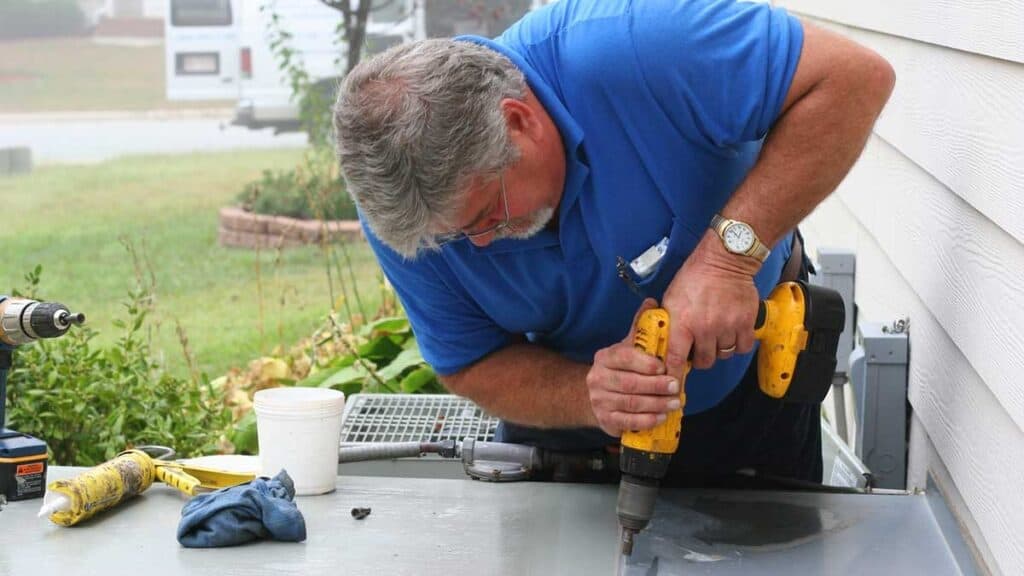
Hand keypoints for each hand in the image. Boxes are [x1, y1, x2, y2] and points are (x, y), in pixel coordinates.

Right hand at [586, 298, 682, 436]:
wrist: (600, 396)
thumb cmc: (622, 370)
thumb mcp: (629, 348)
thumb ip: (641, 328)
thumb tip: (652, 302)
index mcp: (605, 357)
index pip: (624, 358)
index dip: (645, 363)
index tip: (664, 367)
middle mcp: (597, 378)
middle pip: (630, 383)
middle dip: (656, 386)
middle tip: (676, 387)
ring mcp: (599, 400)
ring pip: (631, 404)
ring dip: (656, 404)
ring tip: (675, 403)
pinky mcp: (605, 420)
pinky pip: (628, 422)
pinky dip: (647, 420)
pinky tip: (661, 417)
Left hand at [661, 231, 761, 375]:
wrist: (724, 260)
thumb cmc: (694, 277)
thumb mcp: (671, 298)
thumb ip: (670, 322)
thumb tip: (664, 343)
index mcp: (683, 323)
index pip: (675, 359)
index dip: (673, 374)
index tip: (673, 383)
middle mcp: (705, 328)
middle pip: (704, 362)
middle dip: (700, 357)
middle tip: (698, 347)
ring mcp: (727, 326)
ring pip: (723, 355)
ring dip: (718, 349)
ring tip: (715, 334)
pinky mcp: (745, 323)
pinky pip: (742, 348)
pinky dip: (737, 345)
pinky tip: (731, 334)